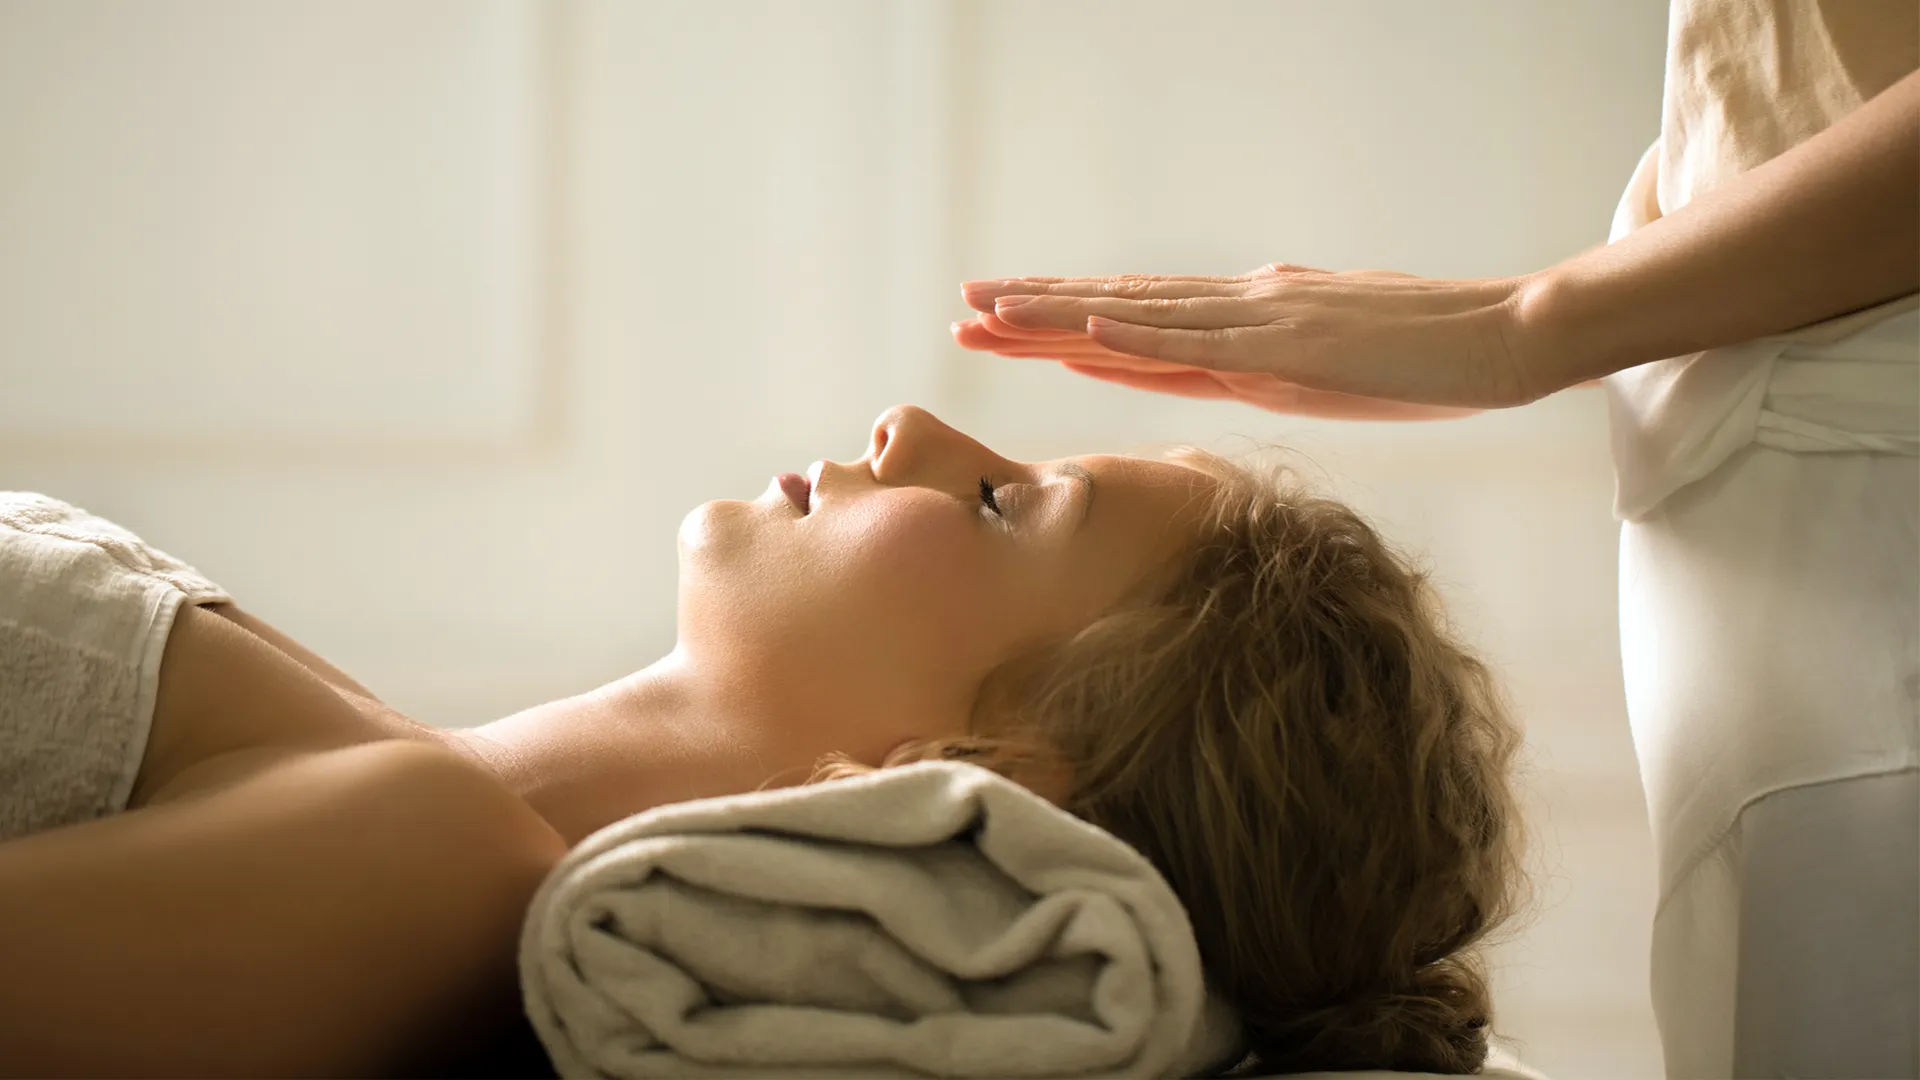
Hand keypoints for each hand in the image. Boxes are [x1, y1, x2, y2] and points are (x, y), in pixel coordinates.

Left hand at [955, 264, 1555, 409]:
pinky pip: (1197, 344)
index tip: (1006, 321)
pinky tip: (1082, 328)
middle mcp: (1242, 310)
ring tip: (990, 312)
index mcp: (1251, 319)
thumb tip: (1242, 347)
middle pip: (1120, 310)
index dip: (1068, 319)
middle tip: (964, 309)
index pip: (1141, 320)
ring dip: (1058, 315)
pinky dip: (1135, 334)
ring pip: (1138, 317)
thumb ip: (1284, 352)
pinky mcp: (1291, 350)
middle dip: (1037, 313)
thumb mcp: (1339, 360)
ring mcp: (1262, 325)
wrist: (1508, 336)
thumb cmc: (1432, 355)